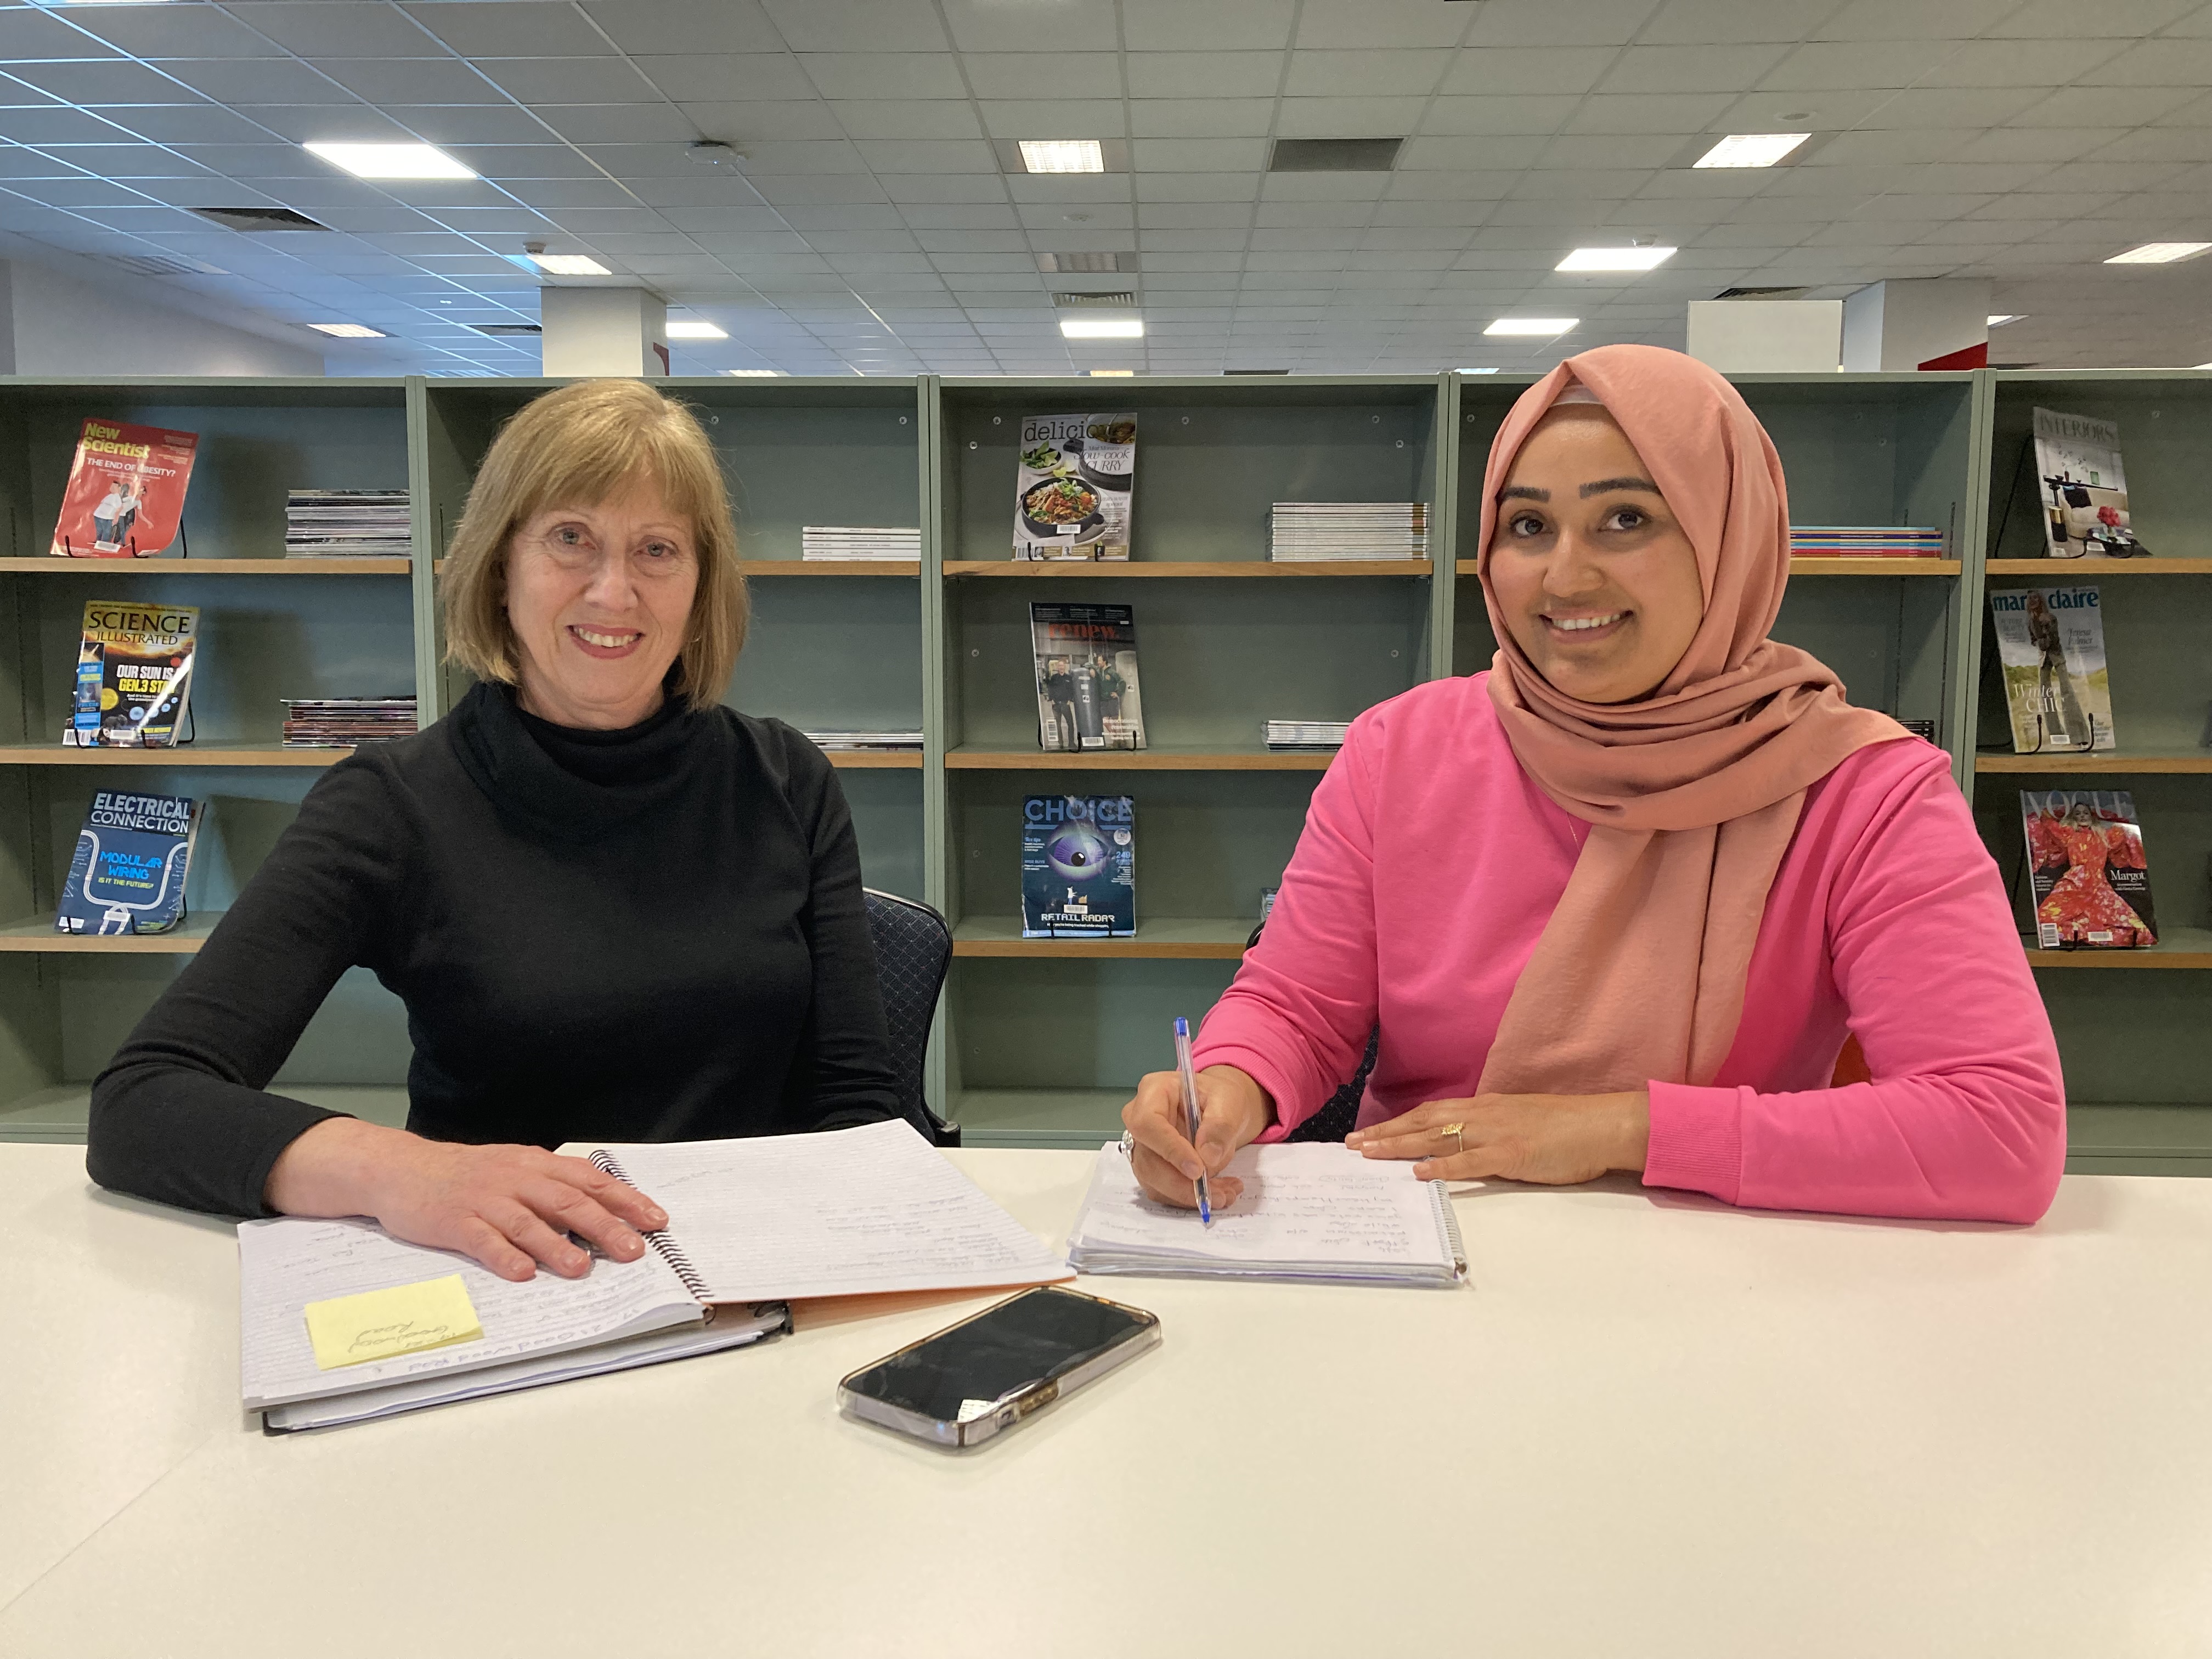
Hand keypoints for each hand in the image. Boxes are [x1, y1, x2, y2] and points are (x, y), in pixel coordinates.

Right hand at [264, 1118, 669, 1281]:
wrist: (401, 1168)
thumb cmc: (467, 1174)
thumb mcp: (514, 1168)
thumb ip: (551, 1186)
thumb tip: (602, 1210)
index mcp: (534, 1164)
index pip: (589, 1180)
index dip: (625, 1199)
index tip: (655, 1220)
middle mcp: (514, 1178)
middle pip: (567, 1201)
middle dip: (604, 1226)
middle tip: (633, 1250)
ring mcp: (483, 1199)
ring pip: (527, 1221)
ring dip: (556, 1245)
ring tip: (582, 1268)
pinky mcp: (453, 1221)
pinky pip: (482, 1239)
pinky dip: (503, 1256)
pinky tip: (522, 1273)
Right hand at [1120, 1064, 1273, 1210]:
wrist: (1220, 1109)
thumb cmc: (1219, 1097)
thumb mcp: (1228, 1101)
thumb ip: (1220, 1125)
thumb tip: (1207, 1157)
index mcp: (1153, 1092)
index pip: (1148, 1124)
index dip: (1170, 1150)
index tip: (1198, 1170)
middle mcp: (1139, 1120)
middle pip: (1147, 1161)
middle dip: (1183, 1185)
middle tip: (1219, 1195)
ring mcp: (1143, 1147)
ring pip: (1154, 1182)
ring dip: (1189, 1195)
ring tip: (1226, 1193)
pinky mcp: (1152, 1168)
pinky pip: (1165, 1191)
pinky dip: (1190, 1198)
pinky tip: (1218, 1192)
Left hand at [1347, 1091, 1649, 1184]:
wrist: (1603, 1124)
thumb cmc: (1566, 1126)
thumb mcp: (1520, 1120)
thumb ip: (1490, 1130)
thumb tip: (1463, 1143)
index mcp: (1485, 1107)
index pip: (1431, 1112)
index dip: (1398, 1122)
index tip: (1369, 1132)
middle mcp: (1483, 1115)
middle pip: (1424, 1121)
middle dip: (1385, 1133)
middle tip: (1351, 1145)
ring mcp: (1496, 1134)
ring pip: (1438, 1137)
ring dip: (1400, 1146)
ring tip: (1369, 1155)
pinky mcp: (1512, 1154)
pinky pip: (1471, 1162)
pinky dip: (1442, 1167)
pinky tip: (1419, 1173)